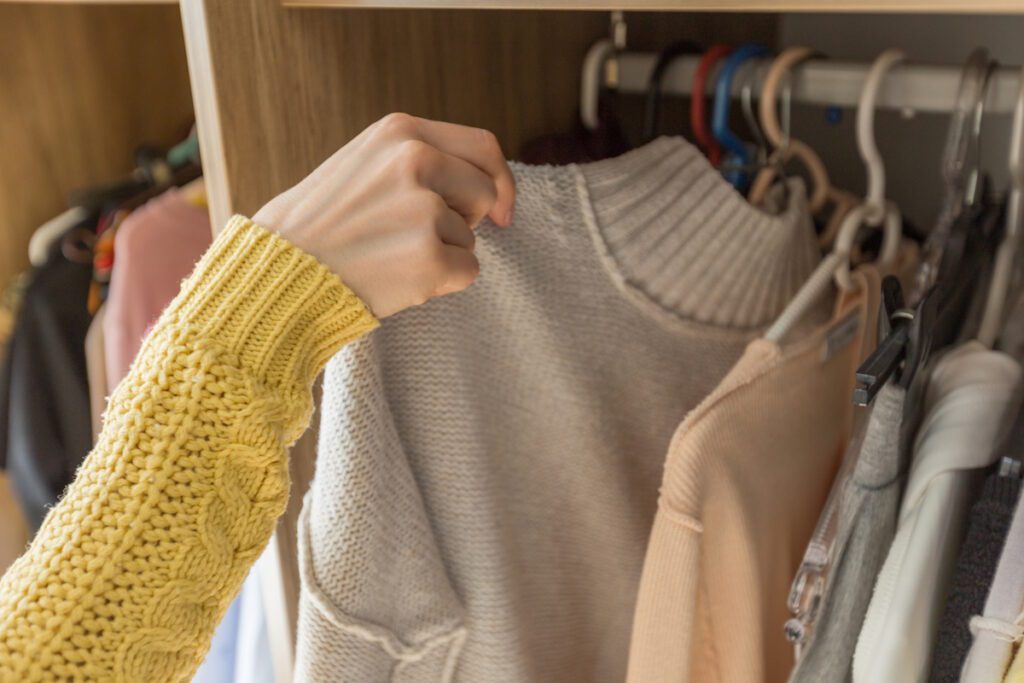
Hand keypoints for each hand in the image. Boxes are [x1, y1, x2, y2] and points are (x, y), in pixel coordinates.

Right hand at [253, 113, 515, 317]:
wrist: (277, 273)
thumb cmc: (317, 225)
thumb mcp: (362, 164)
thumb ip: (416, 160)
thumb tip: (485, 184)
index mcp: (401, 132)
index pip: (482, 147)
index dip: (500, 181)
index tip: (501, 211)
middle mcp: (416, 161)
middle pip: (484, 193)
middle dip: (465, 220)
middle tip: (415, 237)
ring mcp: (423, 210)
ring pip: (470, 238)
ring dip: (442, 253)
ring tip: (387, 255)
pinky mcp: (429, 258)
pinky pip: (467, 273)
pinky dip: (441, 283)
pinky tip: (397, 279)